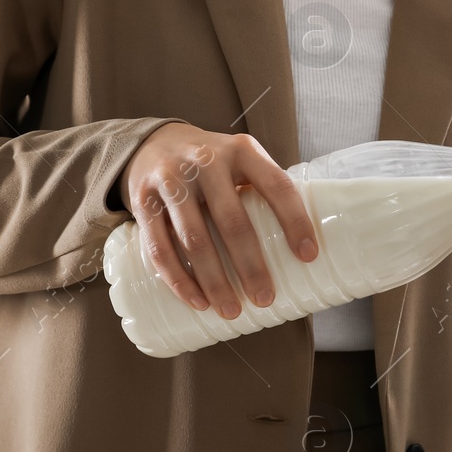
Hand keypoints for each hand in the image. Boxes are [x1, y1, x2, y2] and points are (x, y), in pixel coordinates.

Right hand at [119, 124, 317, 318]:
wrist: (155, 141)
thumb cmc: (213, 164)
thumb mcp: (242, 160)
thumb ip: (265, 191)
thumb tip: (302, 248)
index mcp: (242, 151)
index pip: (277, 186)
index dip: (295, 221)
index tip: (308, 257)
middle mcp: (206, 162)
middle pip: (232, 221)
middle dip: (251, 266)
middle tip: (265, 299)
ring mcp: (171, 180)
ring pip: (193, 239)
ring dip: (214, 281)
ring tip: (231, 310)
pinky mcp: (142, 201)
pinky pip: (159, 247)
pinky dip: (178, 280)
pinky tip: (197, 301)